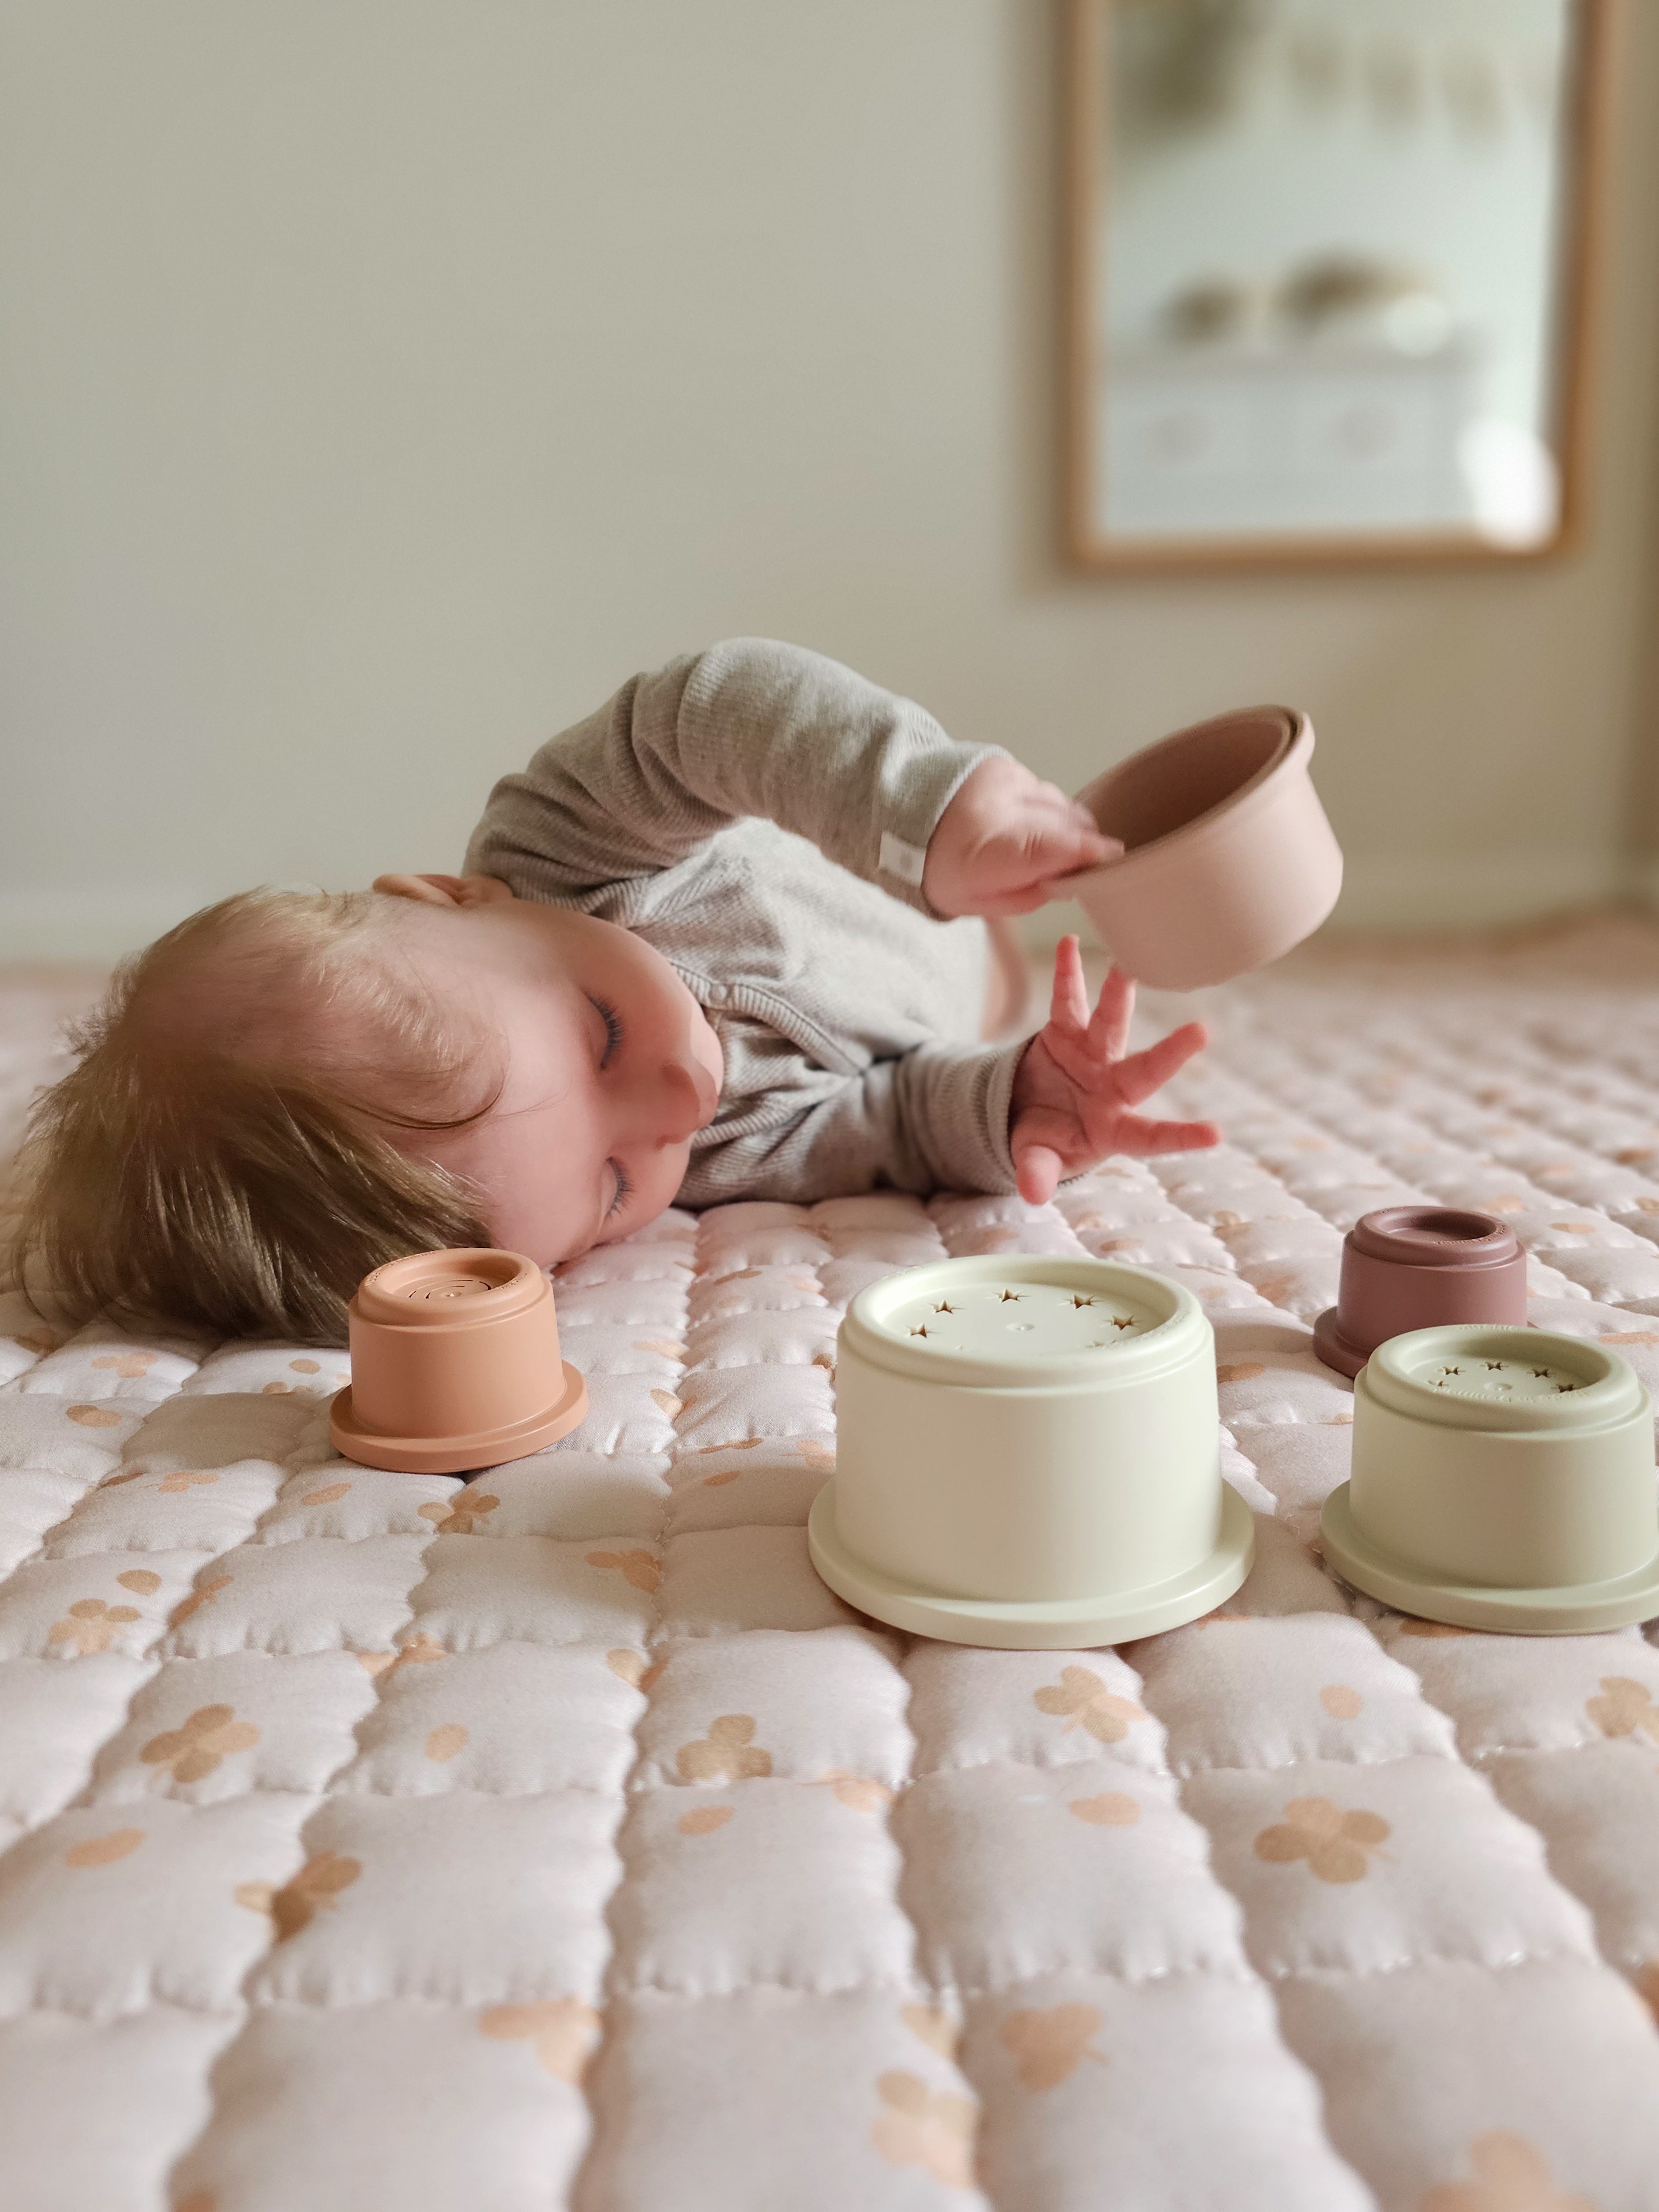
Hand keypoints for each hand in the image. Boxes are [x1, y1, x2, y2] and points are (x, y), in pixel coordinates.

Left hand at [923, 756, 1118, 917]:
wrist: (900, 814)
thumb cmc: (942, 872)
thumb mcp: (979, 902)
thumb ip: (1029, 895)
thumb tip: (1075, 877)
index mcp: (979, 855)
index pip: (1040, 848)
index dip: (1081, 852)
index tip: (1111, 857)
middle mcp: (993, 809)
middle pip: (1064, 825)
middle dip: (1079, 847)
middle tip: (1068, 867)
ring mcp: (1001, 781)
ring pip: (1061, 805)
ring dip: (1062, 827)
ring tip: (1036, 844)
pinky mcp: (1005, 765)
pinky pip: (1046, 791)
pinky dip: (1044, 810)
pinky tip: (1021, 821)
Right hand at [1009, 937, 1218, 1202]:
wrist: (1025, 1111)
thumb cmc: (1044, 1143)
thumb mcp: (1037, 1160)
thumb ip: (1038, 1172)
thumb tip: (1034, 1193)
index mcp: (1112, 1127)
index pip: (1150, 1136)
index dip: (1180, 1136)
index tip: (1217, 1134)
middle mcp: (1112, 1087)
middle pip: (1144, 1070)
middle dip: (1171, 1053)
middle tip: (1202, 1030)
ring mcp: (1093, 1055)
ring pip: (1112, 1022)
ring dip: (1120, 994)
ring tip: (1130, 963)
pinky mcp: (1067, 1032)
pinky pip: (1067, 1000)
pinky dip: (1068, 974)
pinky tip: (1071, 942)